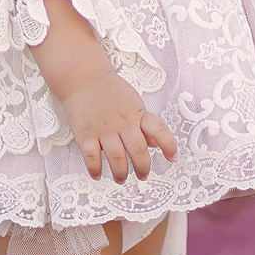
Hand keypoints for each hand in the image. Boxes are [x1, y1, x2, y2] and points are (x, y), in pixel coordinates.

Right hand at [59, 70, 177, 182]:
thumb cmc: (109, 90)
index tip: (173, 158)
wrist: (82, 76)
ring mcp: (103, 129)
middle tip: (143, 176)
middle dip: (143, 168)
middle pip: (138, 150)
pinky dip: (95, 169)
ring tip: (121, 178)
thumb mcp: (134, 102)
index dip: (169, 145)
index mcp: (137, 114)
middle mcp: (122, 122)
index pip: (159, 129)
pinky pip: (91, 157)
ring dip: (120, 173)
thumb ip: (144, 123)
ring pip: (116, 157)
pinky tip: (97, 174)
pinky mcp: (85, 133)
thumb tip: (156, 143)